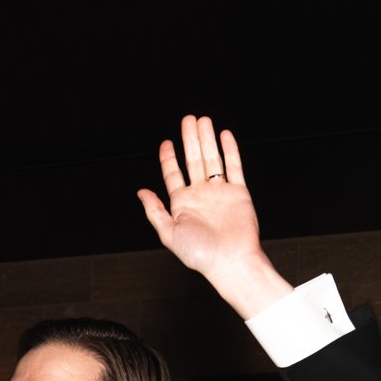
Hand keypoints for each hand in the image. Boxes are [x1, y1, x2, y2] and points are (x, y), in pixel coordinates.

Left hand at [135, 115, 289, 319]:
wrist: (230, 261)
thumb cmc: (199, 254)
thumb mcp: (168, 233)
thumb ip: (154, 211)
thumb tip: (141, 192)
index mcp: (182, 204)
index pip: (173, 174)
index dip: (169, 157)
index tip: (166, 142)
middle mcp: (201, 195)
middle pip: (193, 160)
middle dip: (190, 139)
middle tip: (187, 119)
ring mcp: (220, 192)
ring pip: (212, 159)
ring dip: (207, 139)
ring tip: (203, 120)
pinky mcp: (238, 192)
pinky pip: (234, 166)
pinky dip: (230, 150)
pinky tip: (224, 135)